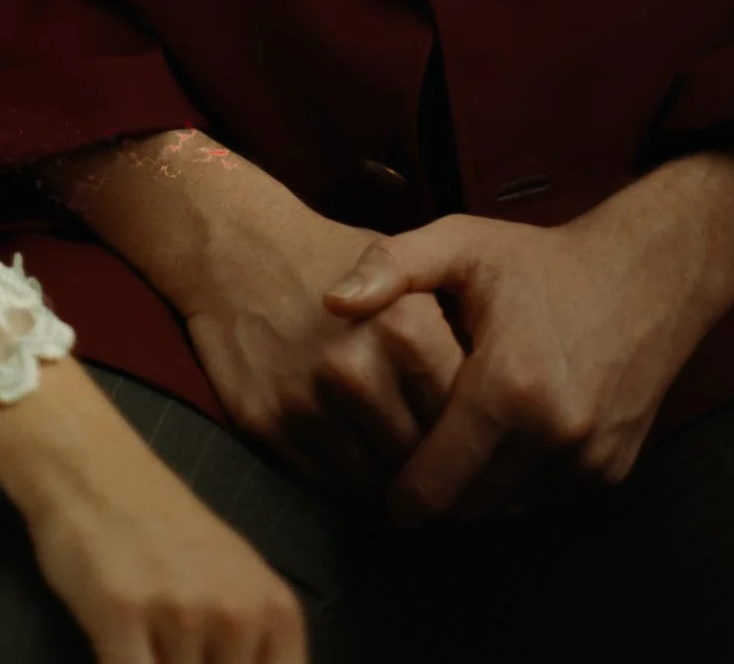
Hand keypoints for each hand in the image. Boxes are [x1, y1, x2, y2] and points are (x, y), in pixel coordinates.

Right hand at [0, 355, 304, 663]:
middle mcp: (238, 612)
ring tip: (143, 634)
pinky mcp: (121, 612)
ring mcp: (181, 612)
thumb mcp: (231, 584)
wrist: (92, 467)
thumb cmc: (161, 530)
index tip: (210, 655)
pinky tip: (116, 646)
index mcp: (275, 611)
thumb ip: (250, 647)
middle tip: (169, 638)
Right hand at [188, 216, 463, 490]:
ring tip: (405, 478)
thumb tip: (500, 405)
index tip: (479, 449)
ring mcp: (308, 401)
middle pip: (421, 460)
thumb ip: (449, 333)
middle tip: (446, 477)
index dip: (475, 438)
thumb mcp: (402, 269)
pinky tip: (359, 463)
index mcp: (405, 327)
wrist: (233, 245)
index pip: (463, 420)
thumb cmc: (328, 257)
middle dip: (437, 472)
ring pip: (375, 484)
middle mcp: (356, 369)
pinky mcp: (267, 424)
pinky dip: (349, 484)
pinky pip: (327, 483)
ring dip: (393, 487)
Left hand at [329, 152, 733, 526]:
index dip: (399, 490)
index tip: (379, 480)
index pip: (435, 482)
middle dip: (434, 497)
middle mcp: (554, 435)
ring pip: (506, 512)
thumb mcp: (461, 244)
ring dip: (475, 495)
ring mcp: (587, 460)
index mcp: (508, 385)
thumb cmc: (539, 261)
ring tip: (449, 456)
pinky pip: (544, 502)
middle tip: (407, 472)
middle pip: (468, 509)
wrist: (645, 278)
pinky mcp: (610, 472)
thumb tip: (331, 302)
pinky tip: (498, 446)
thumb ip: (390, 267)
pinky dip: (516, 487)